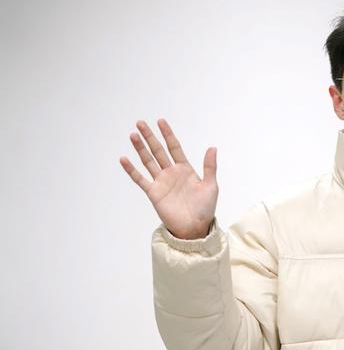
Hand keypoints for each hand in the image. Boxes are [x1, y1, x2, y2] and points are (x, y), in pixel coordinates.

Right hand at [119, 119, 217, 238]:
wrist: (195, 228)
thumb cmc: (205, 208)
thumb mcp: (210, 185)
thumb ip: (209, 167)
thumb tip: (212, 147)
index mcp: (185, 169)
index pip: (174, 147)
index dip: (168, 135)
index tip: (160, 121)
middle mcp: (171, 173)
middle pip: (158, 151)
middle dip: (150, 137)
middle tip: (140, 123)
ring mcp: (161, 182)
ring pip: (148, 161)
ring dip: (140, 148)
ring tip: (133, 135)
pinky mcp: (153, 193)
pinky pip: (140, 179)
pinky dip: (131, 170)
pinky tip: (124, 159)